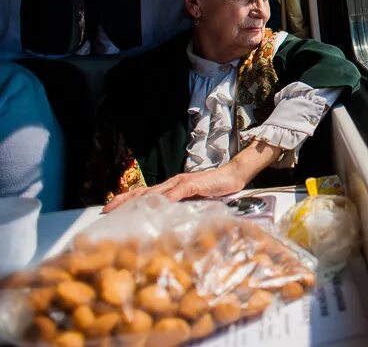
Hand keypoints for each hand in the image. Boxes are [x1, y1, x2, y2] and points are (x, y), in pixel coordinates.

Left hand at [102, 166, 244, 212]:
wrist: (233, 175)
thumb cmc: (215, 189)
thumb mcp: (194, 200)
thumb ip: (181, 207)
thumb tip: (166, 220)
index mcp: (171, 188)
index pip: (144, 194)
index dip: (126, 200)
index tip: (110, 209)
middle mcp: (172, 183)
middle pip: (143, 191)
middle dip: (123, 200)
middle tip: (106, 209)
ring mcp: (181, 183)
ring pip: (155, 191)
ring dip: (138, 200)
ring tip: (124, 207)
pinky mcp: (193, 184)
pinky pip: (177, 192)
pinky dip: (166, 199)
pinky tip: (156, 205)